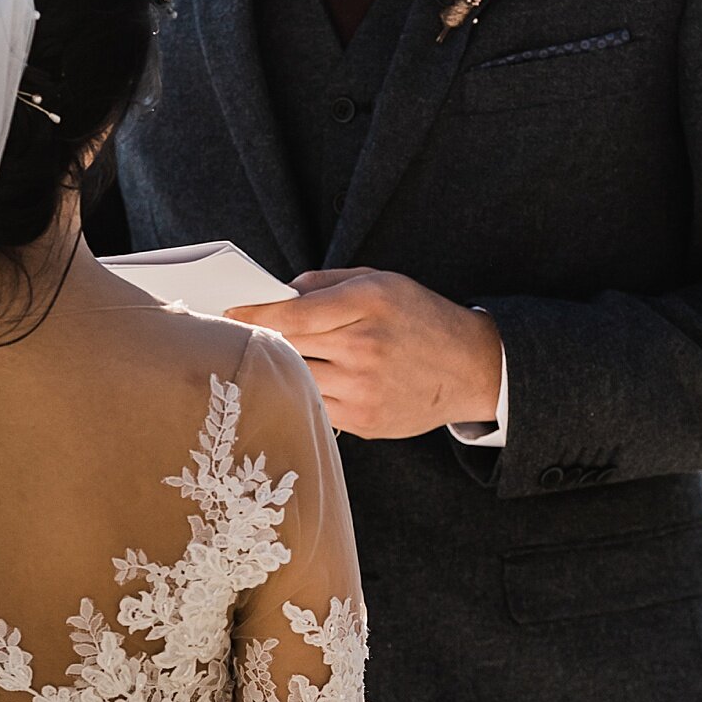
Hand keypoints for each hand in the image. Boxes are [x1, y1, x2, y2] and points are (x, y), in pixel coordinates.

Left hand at [227, 268, 503, 438]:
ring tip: (273, 357)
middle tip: (238, 333)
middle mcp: (365, 346)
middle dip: (261, 339)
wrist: (470, 368)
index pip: (293, 313)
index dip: (254, 314)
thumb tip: (278, 293)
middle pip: (288, 346)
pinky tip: (306, 380)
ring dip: (281, 368)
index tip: (230, 312)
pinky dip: (305, 392)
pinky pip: (315, 405)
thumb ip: (325, 282)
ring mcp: (364, 388)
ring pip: (297, 379)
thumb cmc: (420, 317)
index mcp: (368, 303)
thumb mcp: (381, 280)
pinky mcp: (364, 420)